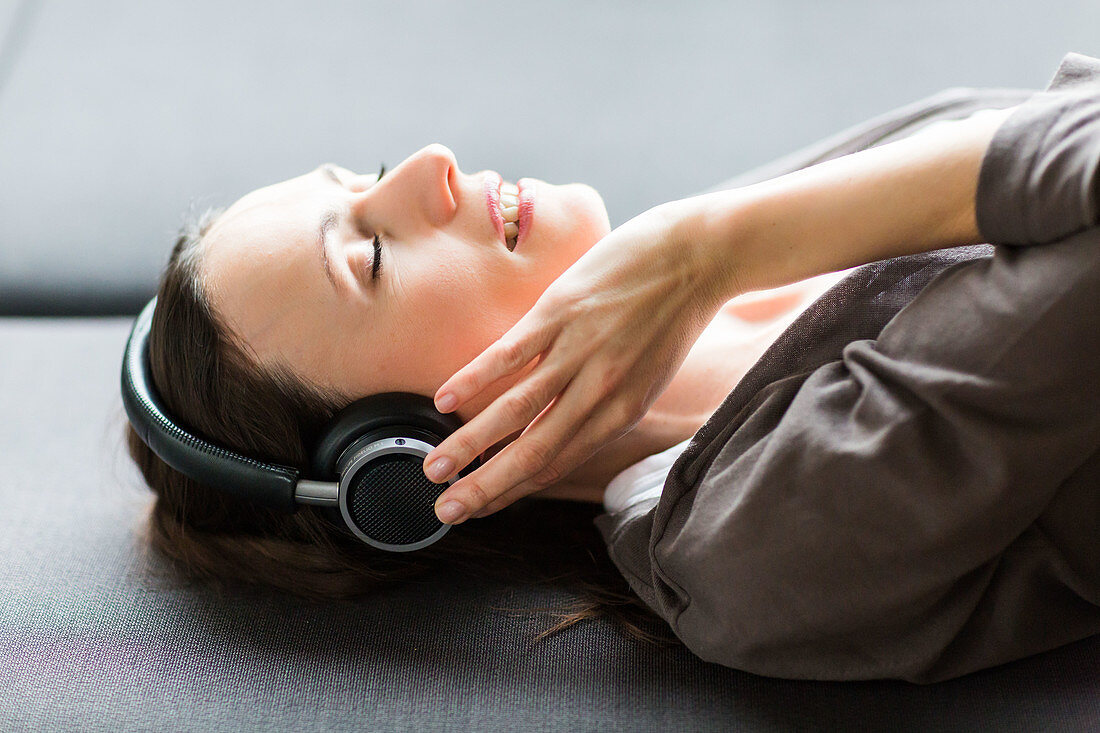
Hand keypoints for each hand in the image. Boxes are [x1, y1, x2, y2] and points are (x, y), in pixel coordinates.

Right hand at [422, 199, 734, 524]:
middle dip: (484, 487)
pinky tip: (444, 400)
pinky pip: (512, 354)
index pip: (557, 464)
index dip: (514, 491)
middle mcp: (598, 392)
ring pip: (515, 411)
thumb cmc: (674, 313)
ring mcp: (578, 352)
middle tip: (445, 512)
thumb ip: (605, 400)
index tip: (479, 510)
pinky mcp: (563, 312)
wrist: (700, 254)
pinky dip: (476, 378)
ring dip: (470, 444)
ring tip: (434, 466)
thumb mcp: (647, 373)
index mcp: (620, 411)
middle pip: (532, 452)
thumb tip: (564, 418)